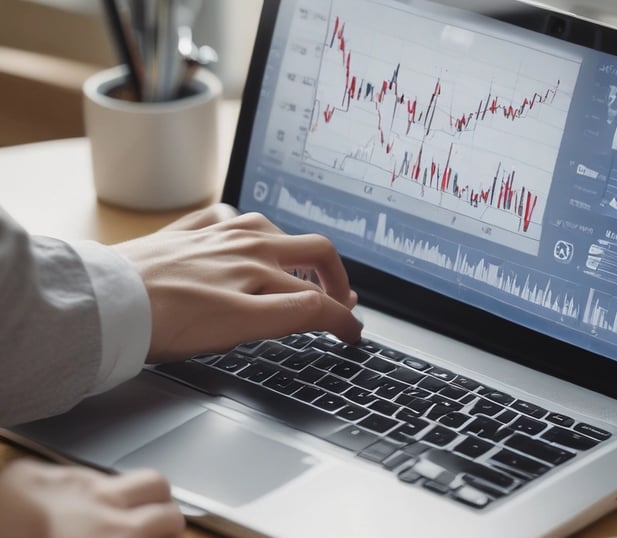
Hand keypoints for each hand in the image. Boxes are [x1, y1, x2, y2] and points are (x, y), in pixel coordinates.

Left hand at [0, 459, 183, 537]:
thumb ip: (126, 536)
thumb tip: (138, 530)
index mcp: (118, 532)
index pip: (169, 518)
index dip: (173, 525)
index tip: (168, 533)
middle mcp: (101, 501)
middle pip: (156, 482)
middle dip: (159, 497)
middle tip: (151, 516)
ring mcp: (69, 482)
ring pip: (111, 476)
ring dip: (114, 493)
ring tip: (100, 514)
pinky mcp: (39, 473)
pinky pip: (67, 475)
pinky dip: (71, 490)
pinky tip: (58, 506)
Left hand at [114, 203, 361, 360]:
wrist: (102, 301)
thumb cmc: (161, 323)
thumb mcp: (235, 330)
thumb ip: (287, 317)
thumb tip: (323, 311)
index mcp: (259, 273)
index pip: (318, 298)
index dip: (344, 319)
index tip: (354, 334)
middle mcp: (245, 247)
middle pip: (313, 251)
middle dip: (337, 277)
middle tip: (341, 299)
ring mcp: (217, 235)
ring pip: (276, 230)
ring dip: (296, 251)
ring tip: (297, 270)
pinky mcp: (189, 232)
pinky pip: (227, 217)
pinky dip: (244, 227)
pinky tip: (240, 239)